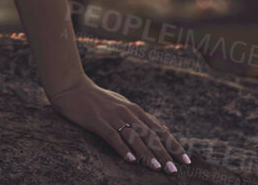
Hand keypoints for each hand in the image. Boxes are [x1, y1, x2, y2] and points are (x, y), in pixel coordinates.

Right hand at [47, 78, 190, 173]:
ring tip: (158, 168)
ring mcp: (113, 117)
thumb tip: (155, 128)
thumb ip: (136, 117)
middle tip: (175, 170)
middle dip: (165, 154)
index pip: (160, 131)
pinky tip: (131, 160)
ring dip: (148, 154)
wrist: (71, 87)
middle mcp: (128, 113)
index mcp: (135, 111)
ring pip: (135, 138)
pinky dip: (123, 148)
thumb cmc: (95, 98)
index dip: (174, 146)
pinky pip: (113, 137)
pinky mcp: (98, 121)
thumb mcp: (120, 104)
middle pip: (151, 136)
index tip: (186, 160)